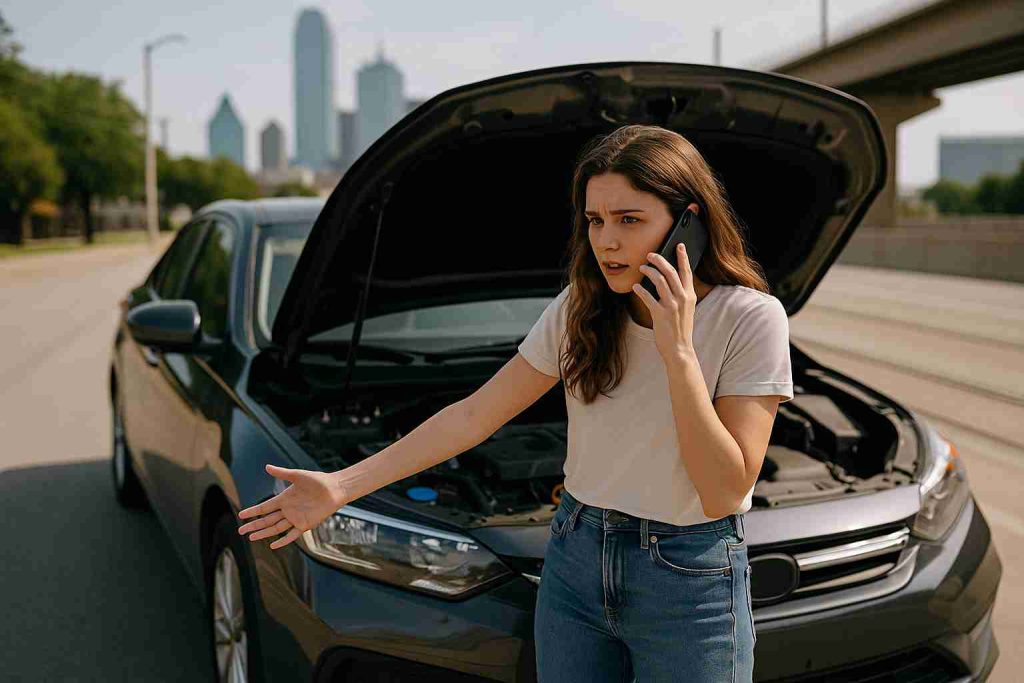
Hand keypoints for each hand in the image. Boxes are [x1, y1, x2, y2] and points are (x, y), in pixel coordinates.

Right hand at [237, 464, 349, 549]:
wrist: (335, 488)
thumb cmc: (317, 480)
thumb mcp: (297, 475)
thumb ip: (282, 472)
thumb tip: (266, 466)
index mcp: (284, 498)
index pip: (264, 507)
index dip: (253, 511)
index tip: (241, 515)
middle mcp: (288, 510)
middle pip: (267, 520)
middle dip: (253, 525)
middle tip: (240, 530)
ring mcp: (296, 518)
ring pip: (275, 528)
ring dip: (263, 533)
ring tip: (251, 538)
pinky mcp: (305, 525)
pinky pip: (292, 535)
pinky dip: (283, 541)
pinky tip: (273, 545)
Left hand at [632, 243, 696, 363]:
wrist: (680, 349)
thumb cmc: (680, 329)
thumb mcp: (686, 310)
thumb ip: (680, 295)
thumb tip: (666, 280)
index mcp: (690, 296)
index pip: (687, 272)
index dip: (683, 257)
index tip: (679, 245)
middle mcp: (682, 298)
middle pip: (670, 272)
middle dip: (659, 260)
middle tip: (650, 254)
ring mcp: (671, 306)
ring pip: (659, 281)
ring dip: (649, 271)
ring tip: (642, 268)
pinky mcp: (660, 314)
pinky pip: (648, 297)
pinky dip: (640, 290)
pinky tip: (635, 287)